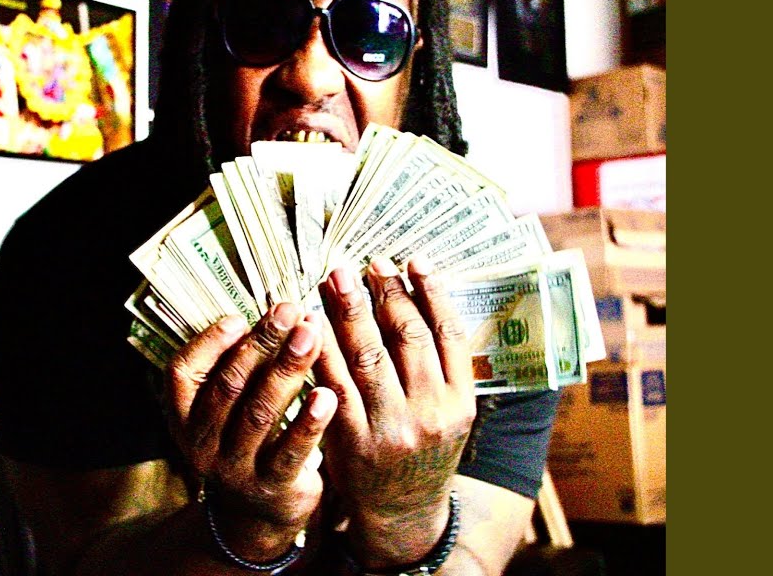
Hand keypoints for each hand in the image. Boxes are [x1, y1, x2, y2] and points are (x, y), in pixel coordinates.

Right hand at [166, 302, 337, 560]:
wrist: (259, 513)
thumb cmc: (248, 440)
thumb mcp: (227, 409)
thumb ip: (238, 366)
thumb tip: (273, 312)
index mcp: (184, 416)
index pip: (182, 372)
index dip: (209, 343)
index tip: (241, 316)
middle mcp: (202, 443)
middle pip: (228, 385)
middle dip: (261, 344)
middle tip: (291, 311)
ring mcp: (235, 468)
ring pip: (259, 413)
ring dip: (286, 370)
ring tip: (310, 336)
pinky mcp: (271, 486)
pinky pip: (290, 451)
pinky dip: (309, 421)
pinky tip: (328, 394)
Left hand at [313, 255, 475, 567]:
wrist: (404, 513)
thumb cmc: (424, 450)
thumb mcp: (450, 412)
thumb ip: (441, 364)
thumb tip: (417, 294)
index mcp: (461, 400)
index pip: (448, 333)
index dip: (430, 291)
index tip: (411, 260)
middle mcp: (431, 411)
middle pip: (407, 337)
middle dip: (385, 293)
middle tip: (365, 262)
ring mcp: (391, 427)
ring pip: (369, 355)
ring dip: (349, 311)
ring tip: (335, 279)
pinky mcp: (353, 439)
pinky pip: (334, 383)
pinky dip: (322, 348)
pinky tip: (311, 322)